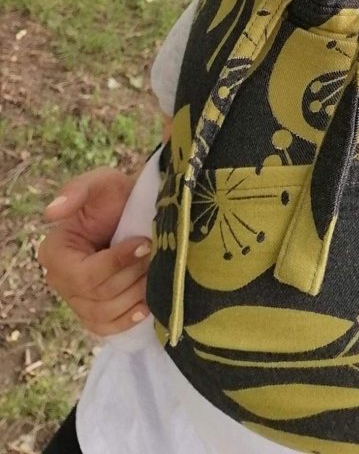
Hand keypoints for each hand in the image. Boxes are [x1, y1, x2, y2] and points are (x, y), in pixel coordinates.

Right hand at [38, 167, 150, 335]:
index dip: (117, 263)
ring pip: (105, 314)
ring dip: (136, 295)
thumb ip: (78, 190)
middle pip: (98, 296)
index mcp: (55, 253)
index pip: (84, 275)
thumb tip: (51, 213)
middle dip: (132, 276)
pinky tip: (146, 306)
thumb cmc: (117, 195)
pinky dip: (127, 320)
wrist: (138, 211)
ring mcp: (76, 300)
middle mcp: (60, 280)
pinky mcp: (94, 313)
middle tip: (154, 255)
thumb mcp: (101, 183)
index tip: (144, 243)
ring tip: (154, 272)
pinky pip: (106, 328)